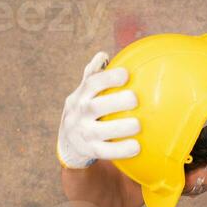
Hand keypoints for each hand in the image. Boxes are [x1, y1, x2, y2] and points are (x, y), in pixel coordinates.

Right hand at [56, 52, 139, 168]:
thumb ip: (94, 75)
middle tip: (135, 99)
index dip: (107, 78)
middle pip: (93, 107)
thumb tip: (103, 55)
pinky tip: (137, 147)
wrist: (69, 143)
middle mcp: (78, 113)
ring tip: (138, 125)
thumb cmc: (85, 111)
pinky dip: (120, 150)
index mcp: (80, 96)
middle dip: (114, 102)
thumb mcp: (84, 94)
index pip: (91, 83)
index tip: (126, 74)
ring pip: (98, 131)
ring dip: (119, 127)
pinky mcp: (89, 151)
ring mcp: (82, 133)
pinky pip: (104, 152)